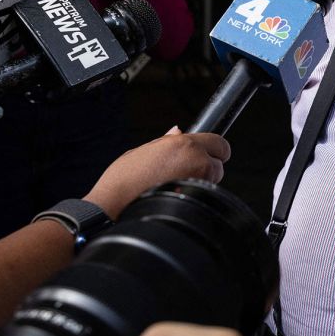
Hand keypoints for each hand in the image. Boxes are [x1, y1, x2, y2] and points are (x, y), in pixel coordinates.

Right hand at [82, 127, 230, 218]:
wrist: (115, 204)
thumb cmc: (124, 179)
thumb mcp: (143, 150)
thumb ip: (167, 141)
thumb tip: (178, 131)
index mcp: (183, 143)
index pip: (219, 143)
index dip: (214, 150)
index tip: (208, 154)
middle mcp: (195, 159)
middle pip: (219, 164)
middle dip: (208, 167)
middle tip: (186, 172)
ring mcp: (198, 180)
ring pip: (214, 181)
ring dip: (202, 182)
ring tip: (175, 184)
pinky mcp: (196, 200)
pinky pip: (204, 196)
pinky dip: (195, 196)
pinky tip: (175, 195)